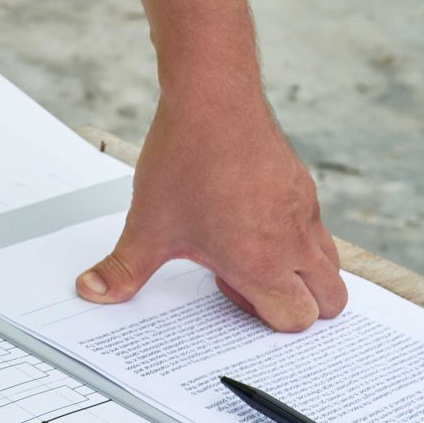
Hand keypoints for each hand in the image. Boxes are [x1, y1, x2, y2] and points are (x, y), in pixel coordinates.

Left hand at [76, 92, 344, 331]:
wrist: (213, 101)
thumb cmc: (186, 161)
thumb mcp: (146, 228)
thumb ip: (122, 271)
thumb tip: (92, 292)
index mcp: (260, 261)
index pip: (296, 318)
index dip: (265, 321)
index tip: (228, 294)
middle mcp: (294, 240)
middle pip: (331, 300)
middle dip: (300, 306)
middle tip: (247, 284)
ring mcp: (305, 212)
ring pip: (329, 263)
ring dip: (299, 273)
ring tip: (246, 252)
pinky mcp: (304, 188)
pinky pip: (316, 229)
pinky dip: (294, 240)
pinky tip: (247, 220)